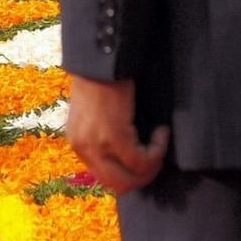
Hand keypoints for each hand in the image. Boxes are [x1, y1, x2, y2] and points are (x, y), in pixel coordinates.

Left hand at [65, 76, 169, 195]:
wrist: (101, 56)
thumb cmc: (102, 76)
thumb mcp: (96, 112)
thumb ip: (105, 134)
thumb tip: (128, 152)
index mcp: (78, 143)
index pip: (105, 177)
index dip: (130, 174)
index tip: (146, 158)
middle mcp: (84, 149)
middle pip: (118, 184)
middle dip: (143, 176)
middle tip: (158, 158)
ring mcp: (97, 145)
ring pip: (132, 177)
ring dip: (152, 165)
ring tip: (161, 142)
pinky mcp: (113, 137)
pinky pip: (142, 159)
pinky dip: (157, 150)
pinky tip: (162, 132)